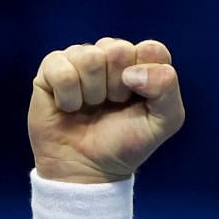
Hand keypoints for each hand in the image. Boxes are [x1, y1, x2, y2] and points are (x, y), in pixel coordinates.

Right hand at [28, 38, 184, 183]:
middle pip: (119, 50)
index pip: (152, 49)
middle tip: (112, 105)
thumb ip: (166, 88)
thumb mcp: (164, 121)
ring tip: (91, 106)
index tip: (139, 99)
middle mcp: (111, 56)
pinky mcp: (51, 69)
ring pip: (89, 57)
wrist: (88, 168)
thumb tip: (132, 72)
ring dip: (92, 92)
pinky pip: (61, 69)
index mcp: (142, 64)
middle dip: (118, 86)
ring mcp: (80, 59)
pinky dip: (68, 96)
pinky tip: (69, 107)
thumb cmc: (126, 143)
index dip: (147, 77)